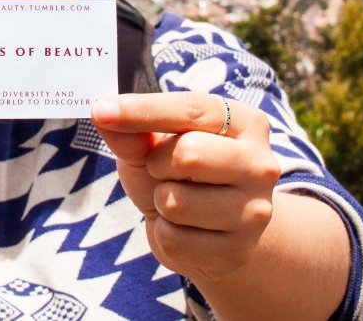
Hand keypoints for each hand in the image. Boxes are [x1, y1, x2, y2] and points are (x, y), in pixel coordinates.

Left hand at [91, 93, 279, 284]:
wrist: (208, 232)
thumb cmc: (179, 174)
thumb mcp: (153, 146)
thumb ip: (132, 132)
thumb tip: (103, 112)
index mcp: (245, 123)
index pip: (191, 110)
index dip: (143, 110)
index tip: (101, 110)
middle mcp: (261, 164)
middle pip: (189, 154)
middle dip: (158, 163)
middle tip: (163, 169)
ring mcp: (254, 212)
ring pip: (176, 201)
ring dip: (160, 201)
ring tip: (177, 201)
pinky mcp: (237, 252)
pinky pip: (174, 239)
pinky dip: (164, 234)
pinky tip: (185, 230)